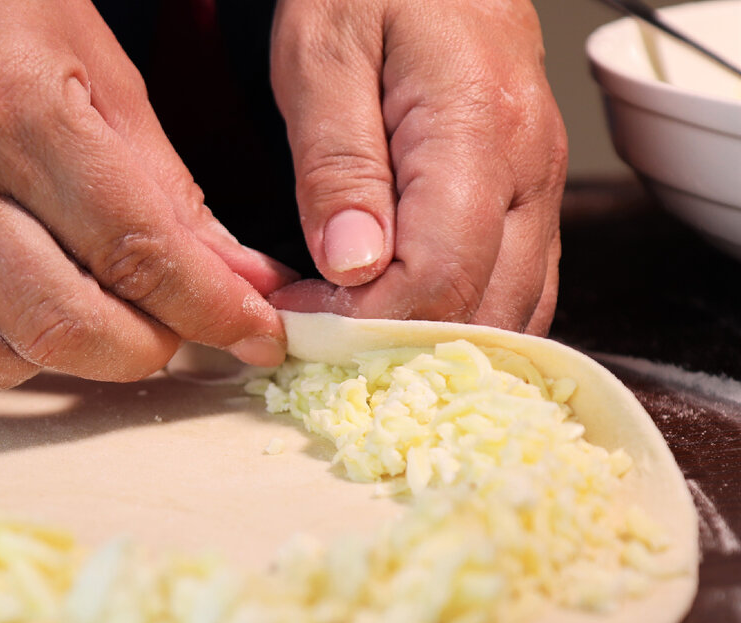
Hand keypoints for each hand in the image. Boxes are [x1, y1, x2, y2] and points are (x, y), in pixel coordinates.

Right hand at [0, 0, 294, 392]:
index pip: (135, 248)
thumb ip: (169, 188)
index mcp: (17, 109)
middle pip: (55, 322)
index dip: (210, 309)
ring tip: (63, 319)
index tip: (255, 337)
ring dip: (36, 367)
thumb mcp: (99, 72)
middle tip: (163, 329)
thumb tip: (241, 284)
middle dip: (139, 350)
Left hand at [268, 0, 566, 334]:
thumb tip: (352, 264)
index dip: (367, 320)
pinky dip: (466, 320)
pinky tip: (410, 325)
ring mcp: (541, 186)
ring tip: (357, 342)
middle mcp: (529, 166)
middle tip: (321, 344)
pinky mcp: (532, 198)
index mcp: (476, 128)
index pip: (439, 272)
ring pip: (514, 310)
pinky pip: (520, 286)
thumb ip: (337, 163)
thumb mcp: (322, 55)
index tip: (301, 320)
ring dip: (435, 344)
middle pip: (486, 307)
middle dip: (398, 346)